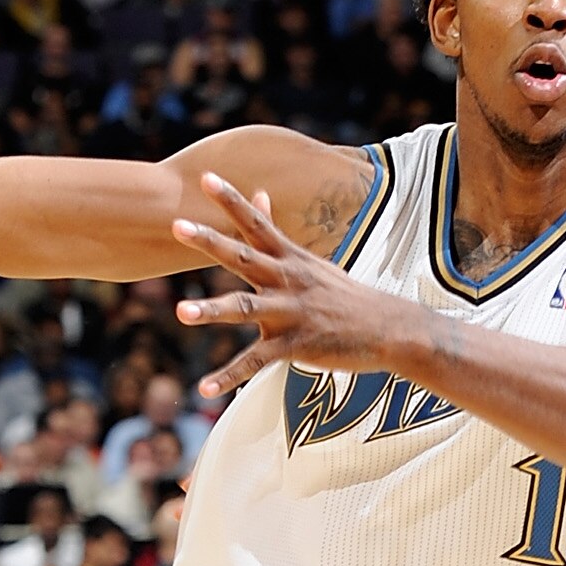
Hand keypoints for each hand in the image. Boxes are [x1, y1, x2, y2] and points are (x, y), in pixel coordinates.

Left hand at [174, 176, 413, 400]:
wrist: (388, 329)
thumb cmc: (343, 295)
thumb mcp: (308, 259)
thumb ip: (275, 229)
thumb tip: (259, 192)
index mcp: (289, 258)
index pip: (256, 222)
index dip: (231, 199)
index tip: (206, 177)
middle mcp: (286, 280)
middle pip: (243, 256)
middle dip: (210, 241)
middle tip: (177, 225)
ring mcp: (290, 313)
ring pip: (245, 309)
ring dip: (212, 310)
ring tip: (180, 312)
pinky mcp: (294, 346)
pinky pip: (256, 362)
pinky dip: (229, 376)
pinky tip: (205, 388)